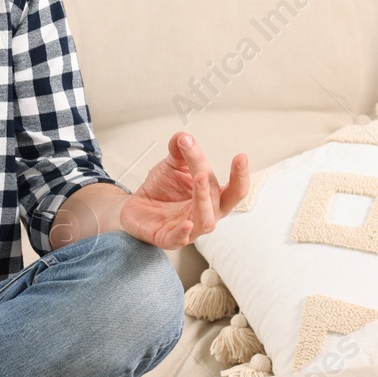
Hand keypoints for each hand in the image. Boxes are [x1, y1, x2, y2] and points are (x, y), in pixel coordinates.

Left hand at [119, 132, 248, 249]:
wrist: (136, 206)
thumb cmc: (162, 189)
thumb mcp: (172, 165)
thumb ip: (180, 151)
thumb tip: (184, 136)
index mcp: (214, 198)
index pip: (234, 189)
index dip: (240, 175)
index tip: (241, 157)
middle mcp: (206, 214)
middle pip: (223, 204)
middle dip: (219, 187)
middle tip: (205, 170)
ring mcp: (190, 229)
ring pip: (205, 220)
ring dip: (203, 201)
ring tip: (198, 179)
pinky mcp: (168, 238)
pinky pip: (179, 239)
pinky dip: (184, 232)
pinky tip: (186, 223)